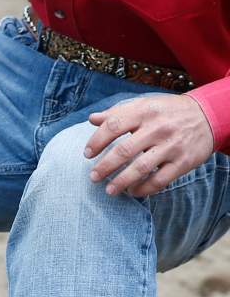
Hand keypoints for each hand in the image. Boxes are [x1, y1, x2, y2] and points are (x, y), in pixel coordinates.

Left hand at [85, 94, 214, 197]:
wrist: (208, 115)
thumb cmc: (168, 112)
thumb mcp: (144, 105)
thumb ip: (117, 113)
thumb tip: (92, 118)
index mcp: (144, 111)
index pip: (113, 126)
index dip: (96, 141)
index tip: (87, 154)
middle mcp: (158, 128)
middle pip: (124, 150)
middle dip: (105, 166)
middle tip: (93, 177)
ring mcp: (171, 146)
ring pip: (141, 168)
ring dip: (121, 182)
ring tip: (108, 190)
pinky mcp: (183, 162)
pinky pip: (159, 180)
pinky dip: (143, 189)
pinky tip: (132, 191)